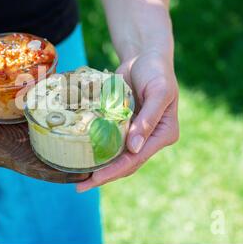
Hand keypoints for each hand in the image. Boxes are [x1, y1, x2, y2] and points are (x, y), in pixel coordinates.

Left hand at [77, 51, 178, 191]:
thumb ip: (148, 119)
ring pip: (117, 156)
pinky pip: (109, 140)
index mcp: (164, 134)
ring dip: (99, 167)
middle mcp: (150, 138)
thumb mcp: (159, 92)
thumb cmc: (157, 71)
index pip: (138, 158)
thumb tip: (134, 149)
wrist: (145, 56)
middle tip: (80, 186)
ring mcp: (136, 133)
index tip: (96, 178)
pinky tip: (81, 155)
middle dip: (104, 175)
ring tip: (78, 178)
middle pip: (126, 163)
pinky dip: (97, 148)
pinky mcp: (123, 125)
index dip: (116, 170)